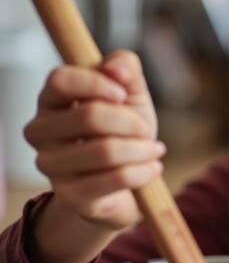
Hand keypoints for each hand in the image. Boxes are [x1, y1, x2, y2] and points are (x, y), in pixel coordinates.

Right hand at [24, 50, 164, 229]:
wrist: (126, 184)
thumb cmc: (123, 133)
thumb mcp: (131, 95)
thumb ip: (125, 68)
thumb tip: (115, 67)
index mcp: (51, 100)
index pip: (60, 80)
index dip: (97, 83)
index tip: (123, 94)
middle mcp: (40, 131)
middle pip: (89, 116)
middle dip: (131, 122)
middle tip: (145, 128)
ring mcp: (50, 165)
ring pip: (105, 151)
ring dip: (142, 149)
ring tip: (154, 150)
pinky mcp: (69, 195)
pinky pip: (116, 178)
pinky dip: (144, 171)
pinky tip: (152, 167)